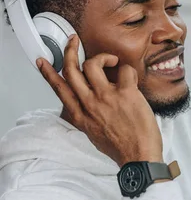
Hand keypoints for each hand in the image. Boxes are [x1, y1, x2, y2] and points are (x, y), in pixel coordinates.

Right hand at [36, 35, 162, 166]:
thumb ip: (86, 116)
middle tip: (74, 41)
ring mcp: (107, 98)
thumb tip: (85, 103)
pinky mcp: (126, 94)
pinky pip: (124, 69)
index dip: (48, 73)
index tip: (42, 61)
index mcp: (80, 116)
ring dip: (103, 57)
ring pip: (93, 63)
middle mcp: (90, 104)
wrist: (139, 158)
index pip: (59, 89)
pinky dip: (128, 69)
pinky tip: (131, 78)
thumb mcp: (93, 133)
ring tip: (112, 62)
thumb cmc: (120, 148)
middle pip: (72, 70)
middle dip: (70, 50)